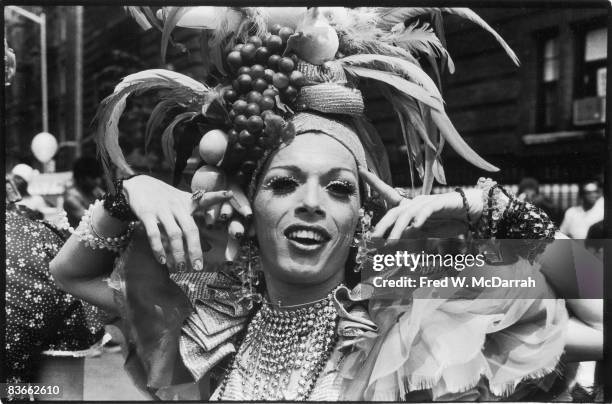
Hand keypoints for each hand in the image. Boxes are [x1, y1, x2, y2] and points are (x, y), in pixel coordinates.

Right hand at [123, 175, 232, 269]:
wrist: (139, 184)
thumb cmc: (165, 197)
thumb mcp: (182, 201)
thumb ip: (196, 215)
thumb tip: (210, 239)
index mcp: (188, 202)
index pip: (205, 198)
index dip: (218, 196)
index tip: (230, 194)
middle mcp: (177, 206)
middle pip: (190, 229)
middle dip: (195, 249)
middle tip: (198, 267)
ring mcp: (162, 210)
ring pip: (174, 234)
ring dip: (178, 253)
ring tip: (181, 268)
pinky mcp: (147, 214)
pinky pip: (154, 234)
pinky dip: (158, 248)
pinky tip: (162, 260)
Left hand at [359, 168, 482, 241]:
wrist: (472, 212)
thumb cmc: (448, 221)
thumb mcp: (425, 232)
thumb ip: (409, 234)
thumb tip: (391, 240)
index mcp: (410, 206)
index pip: (388, 193)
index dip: (374, 182)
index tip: (360, 169)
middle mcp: (415, 201)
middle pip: (394, 210)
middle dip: (383, 224)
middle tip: (373, 237)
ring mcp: (427, 202)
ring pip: (407, 214)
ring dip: (398, 229)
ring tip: (391, 242)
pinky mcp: (439, 204)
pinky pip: (427, 210)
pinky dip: (420, 217)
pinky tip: (417, 225)